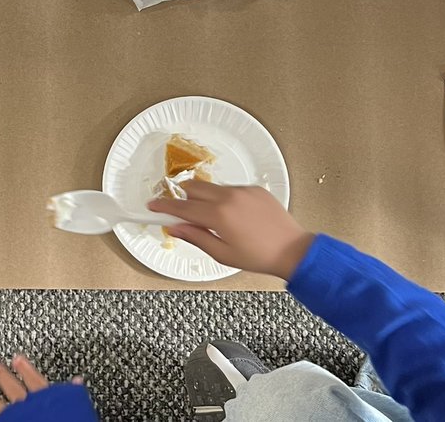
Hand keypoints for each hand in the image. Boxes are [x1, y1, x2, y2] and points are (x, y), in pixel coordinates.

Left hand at [0, 354, 83, 418]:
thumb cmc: (66, 420)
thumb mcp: (75, 406)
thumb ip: (72, 394)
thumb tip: (78, 382)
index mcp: (44, 398)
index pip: (33, 378)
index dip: (24, 368)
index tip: (16, 358)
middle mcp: (26, 407)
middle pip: (12, 388)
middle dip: (4, 377)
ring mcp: (13, 419)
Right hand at [147, 182, 314, 279]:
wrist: (292, 250)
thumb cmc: (259, 257)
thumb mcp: (223, 254)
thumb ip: (196, 237)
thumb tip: (175, 228)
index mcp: (219, 215)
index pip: (182, 207)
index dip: (164, 206)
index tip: (152, 205)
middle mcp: (229, 197)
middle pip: (193, 188)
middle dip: (183, 198)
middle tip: (183, 213)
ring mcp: (243, 190)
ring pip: (212, 188)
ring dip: (205, 199)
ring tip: (216, 220)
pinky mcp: (254, 188)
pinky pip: (231, 189)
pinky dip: (225, 199)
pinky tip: (235, 216)